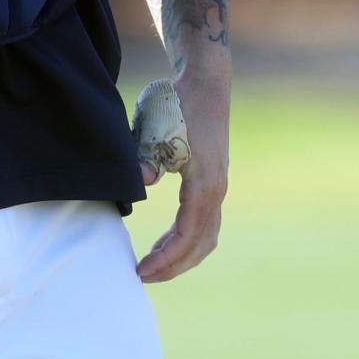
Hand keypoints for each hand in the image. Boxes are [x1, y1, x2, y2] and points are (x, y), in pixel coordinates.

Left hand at [136, 67, 229, 283]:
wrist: (204, 82)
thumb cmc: (176, 103)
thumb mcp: (154, 127)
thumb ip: (146, 157)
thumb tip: (142, 182)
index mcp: (204, 182)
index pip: (187, 234)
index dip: (165, 258)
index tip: (140, 270)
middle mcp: (216, 190)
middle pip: (200, 244)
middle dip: (173, 265)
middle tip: (142, 275)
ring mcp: (217, 186)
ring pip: (206, 236)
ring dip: (182, 255)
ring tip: (154, 265)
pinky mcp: (213, 181)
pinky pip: (204, 222)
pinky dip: (188, 239)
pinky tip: (170, 241)